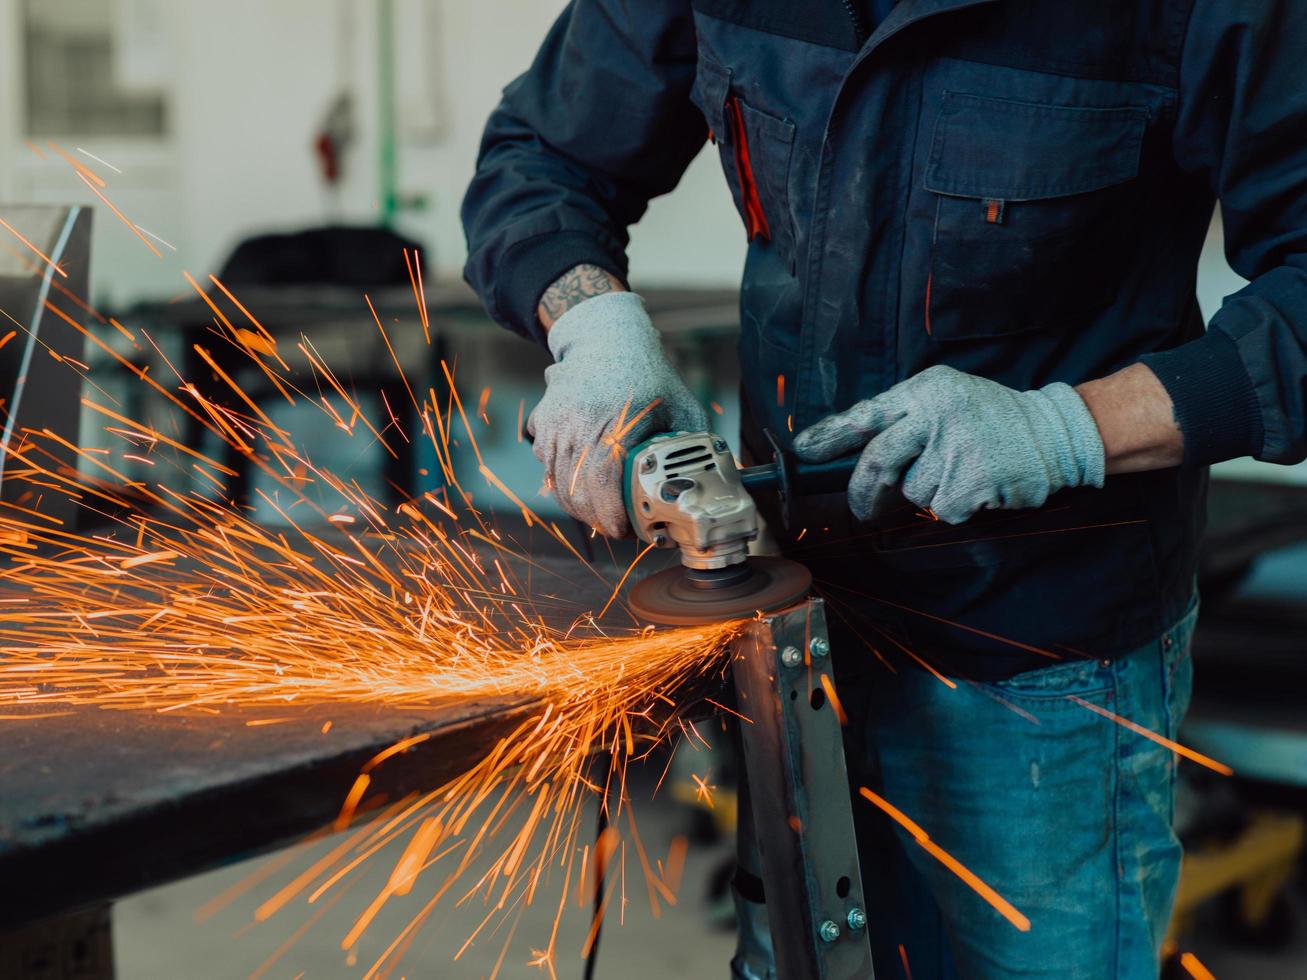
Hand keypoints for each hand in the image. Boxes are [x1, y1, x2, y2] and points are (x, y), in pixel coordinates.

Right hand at [528, 291, 707, 535]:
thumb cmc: (648, 373)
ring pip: (557, 484)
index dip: (612, 518)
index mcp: (615, 427)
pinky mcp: (542, 421)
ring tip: (601, 511)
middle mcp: (578, 426)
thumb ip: (694, 445)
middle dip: (596, 519)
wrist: (608, 337)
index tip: (626, 531)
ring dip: (577, 505)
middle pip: (576, 494)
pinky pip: (545, 465)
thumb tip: (709, 481)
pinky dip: (561, 482)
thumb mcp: (682, 407)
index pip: (603, 489)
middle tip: (617, 526)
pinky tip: (582, 485)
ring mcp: (555, 424)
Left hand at [792, 365, 1104, 524]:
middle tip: (860, 508)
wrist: (1051, 433)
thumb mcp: (946, 399)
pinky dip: (955, 505)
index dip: (831, 435)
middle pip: (878, 461)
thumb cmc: (989, 418)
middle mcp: (937, 416)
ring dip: (928, 492)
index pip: (867, 414)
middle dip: (863, 491)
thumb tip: (853, 451)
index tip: (805, 450)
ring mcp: (955, 450)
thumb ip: (905, 418)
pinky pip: (943, 507)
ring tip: (959, 472)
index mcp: (926, 391)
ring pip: (913, 490)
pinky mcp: (971, 483)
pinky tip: (977, 485)